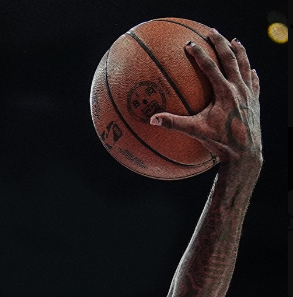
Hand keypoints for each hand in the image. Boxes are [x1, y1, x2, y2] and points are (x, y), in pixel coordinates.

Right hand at [149, 31, 261, 171]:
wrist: (245, 152)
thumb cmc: (220, 142)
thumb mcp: (195, 132)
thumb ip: (174, 124)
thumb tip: (152, 119)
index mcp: (225, 92)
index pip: (210, 67)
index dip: (199, 54)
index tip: (189, 44)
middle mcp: (239, 88)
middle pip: (231, 59)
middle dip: (220, 43)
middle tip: (212, 33)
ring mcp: (249, 93)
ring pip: (245, 65)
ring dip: (239, 52)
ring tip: (234, 41)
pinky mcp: (255, 101)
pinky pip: (254, 82)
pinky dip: (251, 73)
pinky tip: (250, 69)